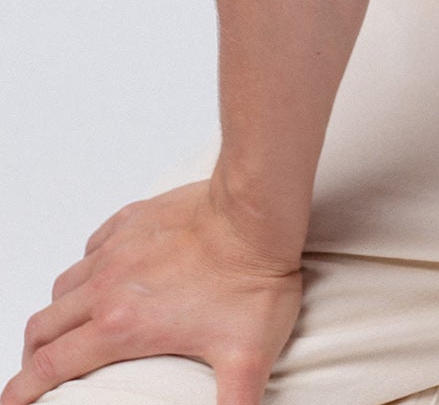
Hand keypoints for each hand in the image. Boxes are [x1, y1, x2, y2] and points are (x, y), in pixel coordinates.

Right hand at [1, 180, 302, 404]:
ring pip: (64, 286)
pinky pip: (92, 245)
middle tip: (39, 373)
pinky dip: (86, 268)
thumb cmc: (253, 280)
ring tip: (70, 329)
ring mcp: (118, 248)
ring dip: (58, 314)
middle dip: (32, 356)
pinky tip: (103, 275)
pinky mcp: (134, 218)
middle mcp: (107, 287)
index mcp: (122, 326)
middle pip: (44, 327)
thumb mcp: (248, 359)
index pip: (51, 366)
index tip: (12, 403)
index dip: (23, 390)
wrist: (258, 210)